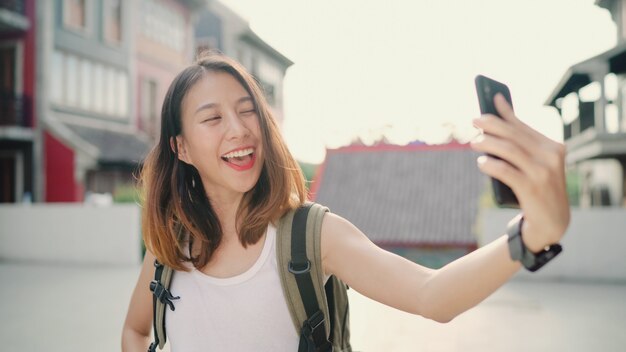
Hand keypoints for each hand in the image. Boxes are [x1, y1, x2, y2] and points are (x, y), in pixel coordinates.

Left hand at [471, 93, 569, 251]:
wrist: (551, 224)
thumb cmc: (537, 190)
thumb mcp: (534, 165)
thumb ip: (520, 147)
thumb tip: (497, 124)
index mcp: (553, 147)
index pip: (524, 126)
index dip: (506, 112)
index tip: (492, 98)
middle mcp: (550, 157)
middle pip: (514, 135)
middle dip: (492, 125)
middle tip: (474, 121)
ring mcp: (542, 172)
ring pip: (508, 150)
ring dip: (487, 143)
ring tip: (474, 142)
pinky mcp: (531, 188)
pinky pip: (505, 171)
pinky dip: (490, 164)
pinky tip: (482, 163)